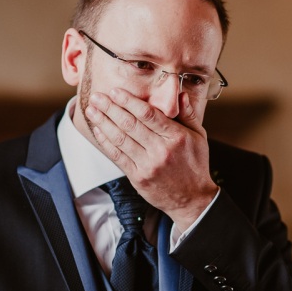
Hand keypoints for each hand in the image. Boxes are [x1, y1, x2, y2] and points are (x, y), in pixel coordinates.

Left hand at [86, 88, 218, 231]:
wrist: (192, 199)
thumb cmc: (195, 165)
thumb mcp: (199, 137)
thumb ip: (189, 114)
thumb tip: (179, 94)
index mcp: (176, 137)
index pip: (148, 114)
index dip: (129, 101)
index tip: (115, 91)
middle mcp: (161, 150)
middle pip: (130, 124)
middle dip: (110, 108)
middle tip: (97, 96)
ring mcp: (148, 165)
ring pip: (121, 139)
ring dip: (103, 122)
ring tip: (92, 110)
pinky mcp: (138, 177)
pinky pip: (117, 156)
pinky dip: (106, 142)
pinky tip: (98, 130)